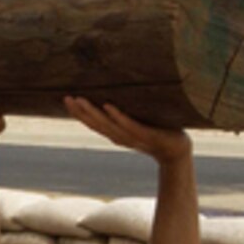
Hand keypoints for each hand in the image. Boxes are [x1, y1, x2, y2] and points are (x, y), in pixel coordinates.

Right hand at [64, 97, 190, 163]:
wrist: (176, 151)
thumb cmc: (158, 133)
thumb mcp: (139, 123)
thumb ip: (128, 113)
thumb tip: (117, 92)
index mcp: (116, 135)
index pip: (93, 123)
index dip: (78, 113)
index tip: (66, 99)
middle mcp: (120, 137)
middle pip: (95, 124)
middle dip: (80, 111)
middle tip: (67, 98)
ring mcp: (132, 137)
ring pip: (108, 125)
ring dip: (93, 113)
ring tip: (81, 100)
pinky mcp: (147, 135)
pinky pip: (129, 125)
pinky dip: (118, 116)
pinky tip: (108, 106)